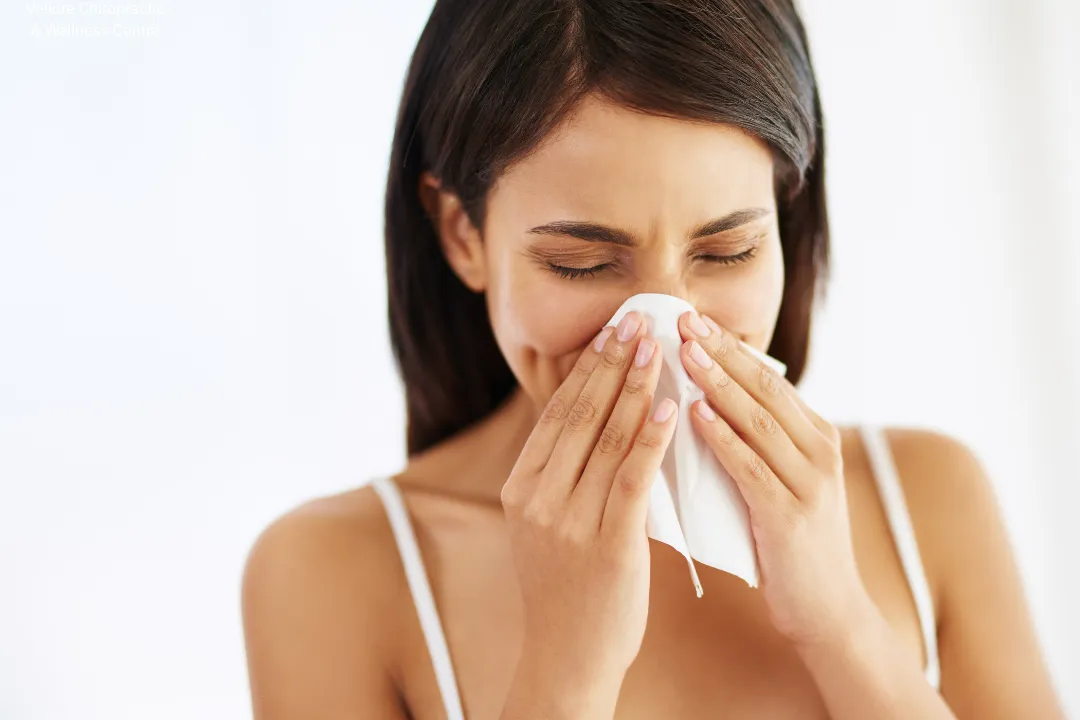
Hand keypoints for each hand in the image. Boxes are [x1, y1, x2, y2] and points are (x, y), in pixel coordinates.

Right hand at [500, 311, 677, 695]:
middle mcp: (538, 499)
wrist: (568, 658)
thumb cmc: (567, 589)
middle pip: (580, 416)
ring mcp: (569, 523)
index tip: (610, 333)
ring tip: (657, 350)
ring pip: (607, 440)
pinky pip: (632, 481)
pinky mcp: (608, 546)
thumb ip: (565, 476)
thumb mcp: (548, 526)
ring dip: (636, 388)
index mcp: (522, 489)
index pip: (557, 414)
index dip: (586, 369)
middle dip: (612, 364)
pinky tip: (670, 410)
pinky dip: (651, 440)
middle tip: (636, 322)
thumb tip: (599, 419)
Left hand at [677, 310, 881, 648]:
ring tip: (684, 352)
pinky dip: (722, 437)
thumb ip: (758, 444)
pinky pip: (750, 467)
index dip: (730, 348)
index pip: (769, 379)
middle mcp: (819, 452)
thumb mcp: (785, 482)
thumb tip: (707, 401)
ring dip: (718, 383)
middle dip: (722, 351)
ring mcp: (809, 484)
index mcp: (817, 437)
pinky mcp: (790, 517)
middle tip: (683, 318)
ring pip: (758, 420)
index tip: (693, 318)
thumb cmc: (793, 544)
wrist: (829, 611)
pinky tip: (694, 414)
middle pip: (764, 389)